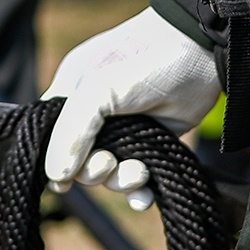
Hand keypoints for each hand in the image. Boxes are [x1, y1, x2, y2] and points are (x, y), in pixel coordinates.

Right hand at [42, 7, 220, 210]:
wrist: (199, 52)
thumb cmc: (143, 61)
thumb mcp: (95, 92)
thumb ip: (71, 134)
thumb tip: (56, 180)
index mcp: (72, 94)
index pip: (49, 136)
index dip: (54, 158)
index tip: (64, 176)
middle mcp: (94, 114)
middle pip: (78, 161)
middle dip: (93, 171)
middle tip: (109, 162)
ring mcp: (124, 130)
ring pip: (108, 172)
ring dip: (119, 181)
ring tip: (138, 173)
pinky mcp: (152, 143)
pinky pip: (135, 179)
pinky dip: (136, 192)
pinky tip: (144, 196)